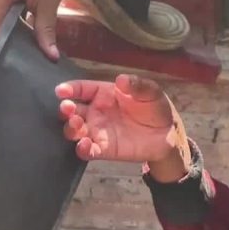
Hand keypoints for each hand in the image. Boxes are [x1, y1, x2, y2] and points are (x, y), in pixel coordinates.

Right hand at [0, 0, 74, 60]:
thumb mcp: (50, 3)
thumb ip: (46, 30)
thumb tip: (51, 56)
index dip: (8, 38)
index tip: (22, 50)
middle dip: (11, 31)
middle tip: (28, 43)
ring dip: (13, 22)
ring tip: (28, 33)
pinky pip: (2, 4)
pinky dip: (13, 13)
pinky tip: (25, 20)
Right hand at [57, 75, 190, 179]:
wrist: (167, 133)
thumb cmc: (155, 107)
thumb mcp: (151, 92)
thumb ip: (137, 85)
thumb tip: (121, 79)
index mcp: (104, 94)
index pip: (82, 89)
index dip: (70, 89)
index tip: (61, 91)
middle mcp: (96, 112)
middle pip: (73, 110)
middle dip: (66, 109)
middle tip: (67, 108)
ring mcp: (98, 131)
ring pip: (75, 130)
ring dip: (71, 128)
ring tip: (76, 125)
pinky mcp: (104, 149)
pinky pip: (88, 150)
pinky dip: (83, 149)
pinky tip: (84, 145)